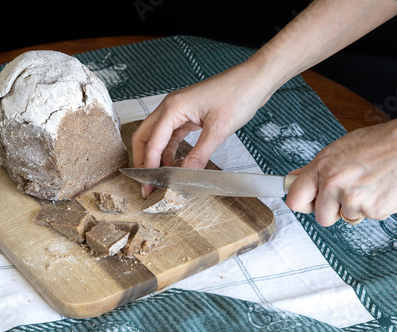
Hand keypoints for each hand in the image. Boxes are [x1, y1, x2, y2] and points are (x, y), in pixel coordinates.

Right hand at [131, 60, 271, 197]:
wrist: (254, 80)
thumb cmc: (238, 95)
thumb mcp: (218, 130)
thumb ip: (199, 155)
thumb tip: (185, 175)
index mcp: (173, 107)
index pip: (152, 142)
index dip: (148, 166)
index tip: (148, 186)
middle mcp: (170, 107)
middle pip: (145, 136)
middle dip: (142, 160)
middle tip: (147, 183)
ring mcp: (179, 110)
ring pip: (157, 136)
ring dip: (155, 156)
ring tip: (161, 177)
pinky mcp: (188, 114)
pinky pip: (171, 134)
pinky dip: (169, 150)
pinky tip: (174, 164)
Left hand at [285, 113, 396, 225]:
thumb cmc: (382, 142)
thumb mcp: (340, 149)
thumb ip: (316, 168)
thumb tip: (294, 178)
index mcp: (322, 166)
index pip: (295, 199)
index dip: (303, 204)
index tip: (308, 203)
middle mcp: (333, 183)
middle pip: (321, 217)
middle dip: (333, 210)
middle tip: (348, 193)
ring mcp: (352, 198)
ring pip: (346, 218)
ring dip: (357, 207)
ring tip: (370, 185)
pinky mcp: (373, 210)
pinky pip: (368, 217)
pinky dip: (376, 208)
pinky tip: (382, 189)